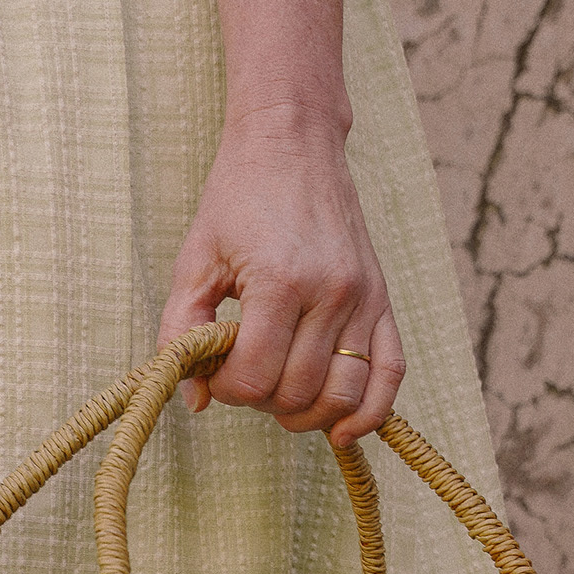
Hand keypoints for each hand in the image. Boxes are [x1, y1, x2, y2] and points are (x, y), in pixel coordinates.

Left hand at [157, 106, 405, 445]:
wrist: (292, 142)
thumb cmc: (235, 201)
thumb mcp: (193, 263)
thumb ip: (181, 334)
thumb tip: (196, 402)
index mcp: (279, 282)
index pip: (254, 379)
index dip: (226, 391)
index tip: (215, 371)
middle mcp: (331, 292)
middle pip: (297, 394)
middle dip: (261, 400)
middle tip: (244, 372)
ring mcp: (364, 297)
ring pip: (343, 395)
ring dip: (307, 413)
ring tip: (280, 393)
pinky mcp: (383, 299)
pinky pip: (391, 374)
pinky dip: (370, 412)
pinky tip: (343, 431)